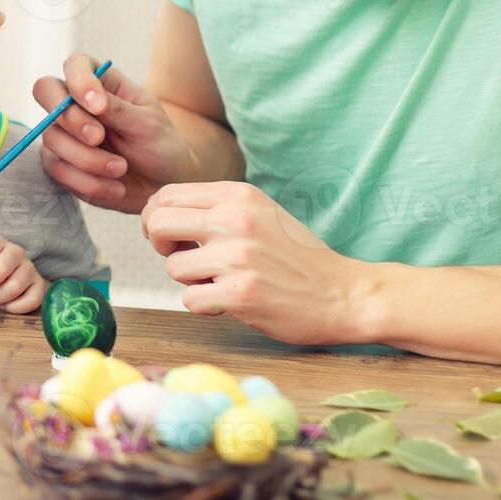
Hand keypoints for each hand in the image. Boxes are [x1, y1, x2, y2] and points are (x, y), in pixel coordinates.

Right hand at [33, 56, 196, 213]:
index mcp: (102, 84)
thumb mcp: (148, 124)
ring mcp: (66, 133)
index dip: (78, 80)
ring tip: (120, 169)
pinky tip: (114, 187)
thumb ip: (117, 109)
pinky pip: (58, 170)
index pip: (75, 65)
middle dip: (70, 119)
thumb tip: (88, 98)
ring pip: (51, 137)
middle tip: (98, 138)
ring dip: (87, 159)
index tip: (97, 105)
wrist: (163, 186)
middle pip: (45, 92)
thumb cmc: (160, 146)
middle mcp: (77, 104)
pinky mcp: (62, 163)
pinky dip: (87, 182)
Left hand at [140, 181, 372, 344]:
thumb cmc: (296, 256)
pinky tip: (229, 301)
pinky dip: (204, 304)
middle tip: (183, 257)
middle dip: (160, 245)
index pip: (167, 196)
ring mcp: (237, 257)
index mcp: (237, 195)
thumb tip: (159, 215)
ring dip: (190, 280)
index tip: (169, 236)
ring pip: (173, 267)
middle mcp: (235, 220)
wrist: (345, 293)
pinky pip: (190, 299)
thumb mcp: (260, 212)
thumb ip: (215, 208)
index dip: (155, 218)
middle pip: (158, 224)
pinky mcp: (240, 294)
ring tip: (221, 281)